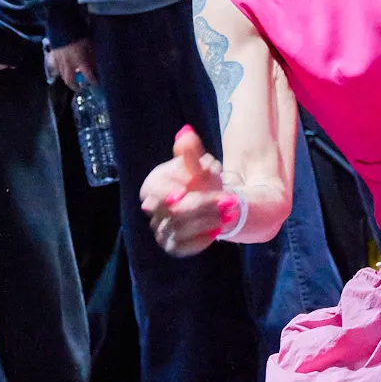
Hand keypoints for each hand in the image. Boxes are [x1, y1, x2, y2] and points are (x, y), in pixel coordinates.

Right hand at [49, 38, 97, 92]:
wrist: (64, 24)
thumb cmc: (80, 33)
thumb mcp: (90, 44)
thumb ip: (92, 56)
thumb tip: (96, 65)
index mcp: (80, 61)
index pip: (88, 76)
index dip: (93, 81)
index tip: (96, 83)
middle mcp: (69, 64)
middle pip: (70, 81)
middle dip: (76, 86)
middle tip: (80, 87)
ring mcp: (59, 61)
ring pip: (62, 76)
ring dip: (67, 79)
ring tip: (72, 79)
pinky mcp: (52, 56)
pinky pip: (54, 67)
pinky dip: (56, 70)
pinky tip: (59, 70)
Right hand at [138, 126, 232, 256]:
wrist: (209, 203)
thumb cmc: (200, 180)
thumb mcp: (198, 164)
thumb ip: (191, 152)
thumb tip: (186, 134)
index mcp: (152, 186)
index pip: (154, 191)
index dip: (168, 192)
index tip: (186, 190)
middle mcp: (152, 210)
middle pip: (173, 211)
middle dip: (201, 204)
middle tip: (227, 199)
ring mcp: (161, 231)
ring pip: (182, 228)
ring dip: (208, 218)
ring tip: (229, 211)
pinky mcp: (174, 247)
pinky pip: (186, 246)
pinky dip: (203, 237)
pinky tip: (218, 228)